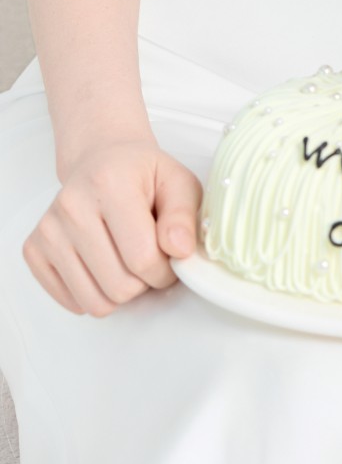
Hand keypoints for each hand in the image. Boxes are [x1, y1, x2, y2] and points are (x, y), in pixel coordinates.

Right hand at [23, 140, 201, 316]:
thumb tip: (179, 250)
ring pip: (95, 303)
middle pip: (119, 287)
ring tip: (126, 261)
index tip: (170, 258)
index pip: (143, 258)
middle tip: (148, 257)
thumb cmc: (141, 175)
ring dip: (120, 292)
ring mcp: (48, 229)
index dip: (166, 270)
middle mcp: (72, 206)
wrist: (101, 160)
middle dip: (144, 282)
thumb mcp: (178, 182)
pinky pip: (72, 303)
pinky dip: (95, 293)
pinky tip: (103, 265)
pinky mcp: (34, 250)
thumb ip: (184, 216)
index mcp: (110, 183)